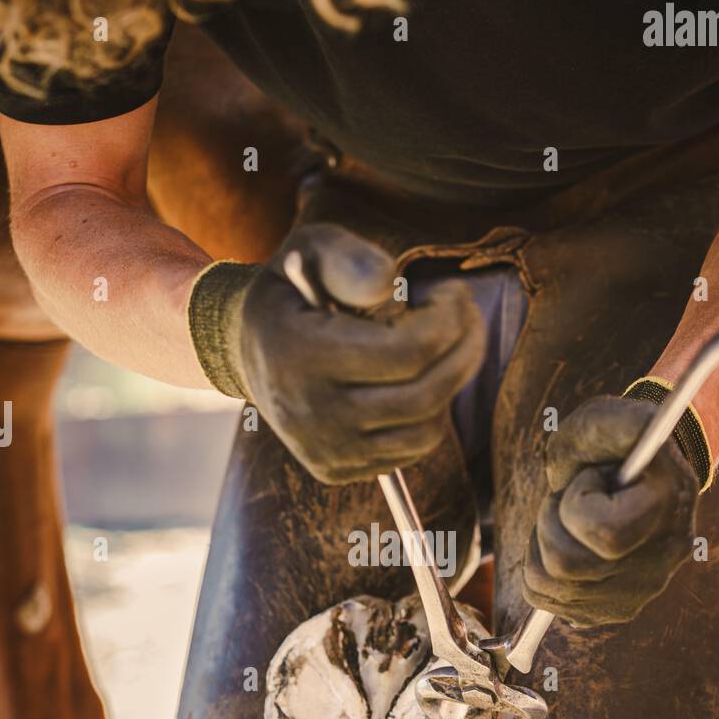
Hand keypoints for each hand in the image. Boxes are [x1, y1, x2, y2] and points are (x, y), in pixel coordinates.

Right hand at [239, 223, 485, 482]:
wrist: (249, 349)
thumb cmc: (293, 289)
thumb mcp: (311, 249)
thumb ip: (349, 258)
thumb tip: (388, 283)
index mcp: (302, 355)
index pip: (407, 353)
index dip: (449, 320)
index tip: (454, 292)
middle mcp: (310, 413)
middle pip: (425, 395)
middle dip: (465, 351)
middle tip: (469, 319)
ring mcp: (323, 450)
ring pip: (425, 432)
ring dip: (449, 386)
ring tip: (442, 349)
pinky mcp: (335, 470)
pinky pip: (408, 452)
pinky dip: (427, 416)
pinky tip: (415, 380)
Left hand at [523, 396, 698, 627]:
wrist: (639, 476)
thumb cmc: (619, 446)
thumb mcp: (612, 421)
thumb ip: (618, 424)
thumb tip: (635, 430)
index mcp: (668, 512)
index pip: (603, 535)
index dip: (578, 503)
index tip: (593, 479)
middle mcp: (661, 564)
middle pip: (565, 567)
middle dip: (550, 523)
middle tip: (571, 500)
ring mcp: (638, 594)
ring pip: (549, 588)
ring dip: (543, 545)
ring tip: (569, 521)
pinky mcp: (613, 610)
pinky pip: (548, 602)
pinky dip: (542, 570)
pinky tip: (569, 544)